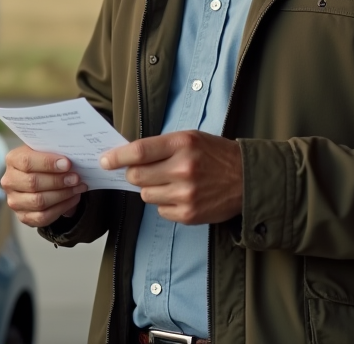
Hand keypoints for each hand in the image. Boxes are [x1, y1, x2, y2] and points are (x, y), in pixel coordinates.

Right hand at [1, 145, 88, 227]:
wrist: (40, 179)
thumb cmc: (44, 163)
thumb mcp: (45, 152)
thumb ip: (54, 152)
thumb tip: (70, 161)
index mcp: (12, 160)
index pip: (26, 162)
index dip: (48, 163)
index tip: (67, 164)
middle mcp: (9, 181)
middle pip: (33, 183)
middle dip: (58, 181)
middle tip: (76, 178)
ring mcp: (14, 201)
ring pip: (39, 201)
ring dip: (63, 194)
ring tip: (77, 187)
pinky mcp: (23, 216)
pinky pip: (43, 216)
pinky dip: (62, 208)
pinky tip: (73, 198)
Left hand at [100, 130, 242, 224]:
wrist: (248, 179)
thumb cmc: (215, 155)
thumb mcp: (190, 139)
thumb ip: (160, 146)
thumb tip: (126, 156)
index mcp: (182, 144)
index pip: (138, 151)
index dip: (117, 156)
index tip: (105, 160)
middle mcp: (183, 169)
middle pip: (136, 176)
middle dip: (134, 173)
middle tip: (143, 171)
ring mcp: (186, 194)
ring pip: (145, 194)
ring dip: (151, 188)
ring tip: (170, 182)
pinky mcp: (189, 214)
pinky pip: (160, 210)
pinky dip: (165, 203)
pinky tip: (182, 195)